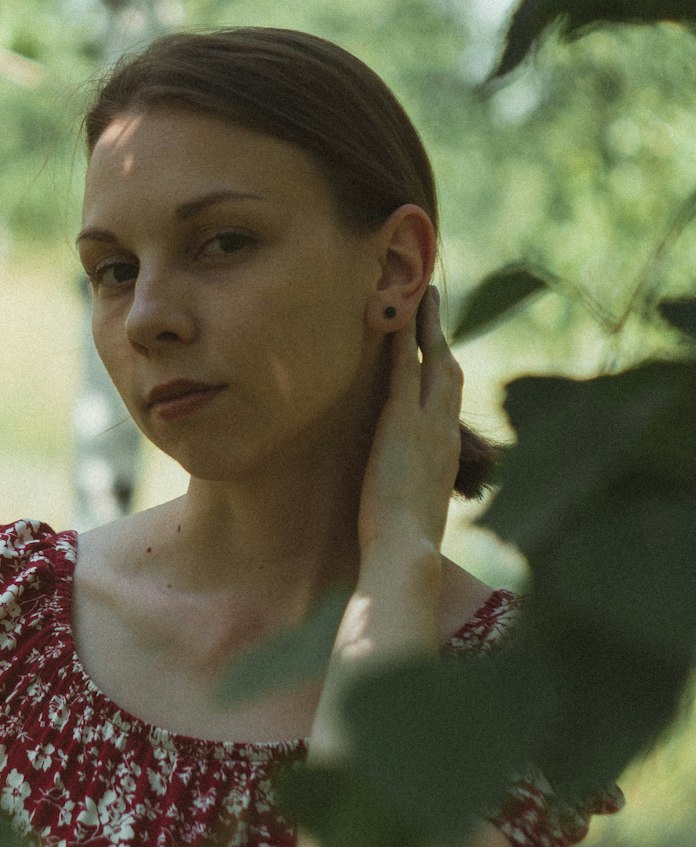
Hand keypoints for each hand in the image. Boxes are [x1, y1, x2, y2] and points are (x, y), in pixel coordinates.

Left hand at [356, 285, 463, 563]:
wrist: (409, 552)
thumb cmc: (405, 546)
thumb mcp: (415, 514)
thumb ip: (414, 496)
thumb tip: (406, 502)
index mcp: (447, 455)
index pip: (448, 402)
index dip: (445, 372)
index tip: (440, 350)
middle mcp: (445, 433)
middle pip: (449, 371)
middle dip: (441, 336)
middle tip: (432, 304)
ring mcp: (428, 424)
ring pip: (433, 361)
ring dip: (427, 325)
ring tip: (420, 294)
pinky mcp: (403, 422)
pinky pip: (405, 369)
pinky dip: (403, 340)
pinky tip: (396, 315)